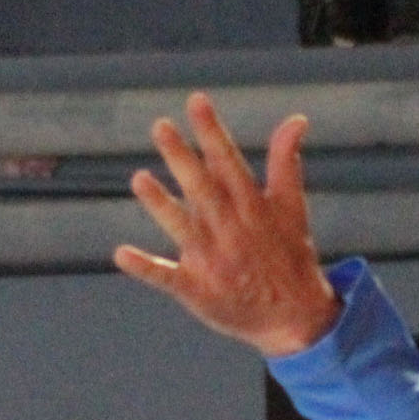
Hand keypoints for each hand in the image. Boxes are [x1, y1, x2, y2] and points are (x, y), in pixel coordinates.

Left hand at [113, 92, 341, 356]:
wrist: (293, 317)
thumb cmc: (289, 255)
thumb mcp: (292, 207)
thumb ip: (285, 162)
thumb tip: (296, 119)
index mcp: (253, 207)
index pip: (229, 162)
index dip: (212, 132)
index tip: (196, 102)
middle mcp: (231, 230)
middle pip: (203, 189)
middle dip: (182, 158)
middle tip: (160, 127)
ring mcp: (212, 261)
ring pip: (183, 227)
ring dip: (160, 204)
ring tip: (138, 179)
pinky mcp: (197, 290)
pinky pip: (168, 277)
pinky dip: (145, 268)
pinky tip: (121, 254)